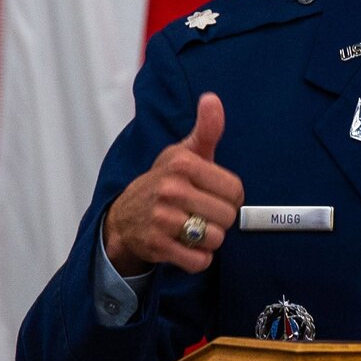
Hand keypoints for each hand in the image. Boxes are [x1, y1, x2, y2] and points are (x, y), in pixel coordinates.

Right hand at [103, 93, 243, 273]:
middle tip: (201, 213)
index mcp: (182, 164)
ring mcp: (162, 219)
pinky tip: (185, 246)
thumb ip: (206, 129)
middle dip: (219, 219)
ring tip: (192, 228)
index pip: (236, 190)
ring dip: (208, 240)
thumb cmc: (164, 182)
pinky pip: (199, 261)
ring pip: (216, 239)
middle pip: (228, 216)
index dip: (230, 197)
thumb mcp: (184, 153)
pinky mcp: (157, 246)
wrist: (124, 217)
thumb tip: (212, 99)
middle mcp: (171, 189)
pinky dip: (197, 259)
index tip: (214, 195)